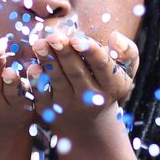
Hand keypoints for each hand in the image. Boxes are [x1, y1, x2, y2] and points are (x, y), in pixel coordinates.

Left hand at [28, 27, 139, 141]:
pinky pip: (41, 94)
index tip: (78, 39)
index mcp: (112, 85)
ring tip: (39, 44)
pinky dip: (36, 81)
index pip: (102, 67)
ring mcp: (69, 105)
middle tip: (54, 36)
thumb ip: (127, 52)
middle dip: (64, 53)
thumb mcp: (125, 71)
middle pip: (76, 72)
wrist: (88, 122)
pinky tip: (32, 66)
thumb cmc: (107, 83)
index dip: (90, 52)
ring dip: (48, 61)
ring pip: (57, 81)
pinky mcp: (49, 109)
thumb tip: (115, 36)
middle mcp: (91, 98)